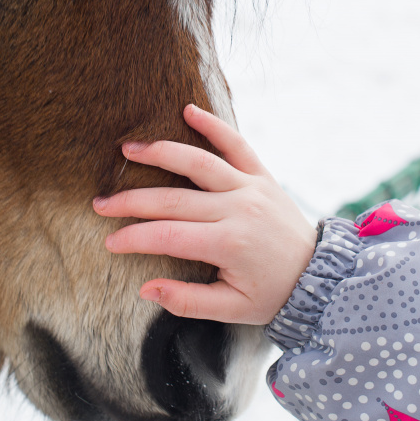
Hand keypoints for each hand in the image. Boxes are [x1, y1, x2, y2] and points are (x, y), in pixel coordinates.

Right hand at [94, 104, 316, 324]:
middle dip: (131, 201)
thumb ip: (188, 301)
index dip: (134, 238)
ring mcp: (250, 187)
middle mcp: (238, 209)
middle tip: (100, 204)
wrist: (318, 275)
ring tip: (127, 150)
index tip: (110, 242)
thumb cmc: (271, 294)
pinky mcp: (261, 175)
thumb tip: (146, 290)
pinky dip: (213, 125)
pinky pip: (236, 144)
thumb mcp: (232, 309)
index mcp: (228, 244)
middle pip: (172, 199)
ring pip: (198, 162)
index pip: (167, 236)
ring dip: (160, 153)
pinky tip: (187, 111)